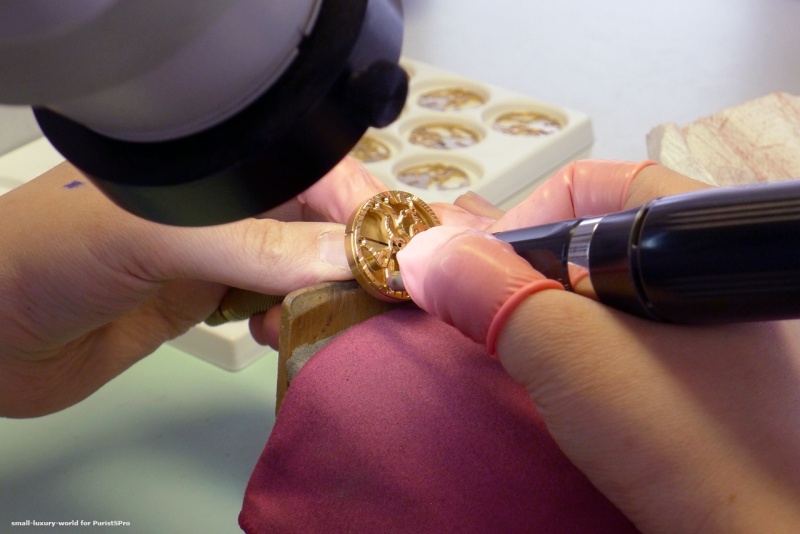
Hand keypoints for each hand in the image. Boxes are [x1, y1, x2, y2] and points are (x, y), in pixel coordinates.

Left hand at [0, 157, 384, 417]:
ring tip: (327, 320)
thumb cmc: (46, 257)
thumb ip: (255, 245)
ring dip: (321, 296)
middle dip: (351, 257)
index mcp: (216, 163)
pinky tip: (280, 335)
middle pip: (318, 222)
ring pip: (300, 269)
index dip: (363, 209)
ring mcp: (218, 253)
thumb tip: (351, 258)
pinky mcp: (208, 300)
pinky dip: (288, 322)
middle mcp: (225, 203)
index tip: (402, 254)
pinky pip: (272, 307)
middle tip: (381, 297)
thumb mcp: (155, 236)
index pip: (316, 172)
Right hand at [397, 160, 799, 531]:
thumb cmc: (688, 445)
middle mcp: (709, 274)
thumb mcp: (570, 357)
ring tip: (519, 349)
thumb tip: (420, 251)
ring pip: (604, 291)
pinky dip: (576, 344)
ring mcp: (709, 328)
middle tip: (491, 317)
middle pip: (594, 239)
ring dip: (547, 312)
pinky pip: (622, 334)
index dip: (524, 220)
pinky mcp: (700, 373)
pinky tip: (558, 376)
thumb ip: (489, 293)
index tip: (483, 276)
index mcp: (702, 238)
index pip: (593, 186)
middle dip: (527, 272)